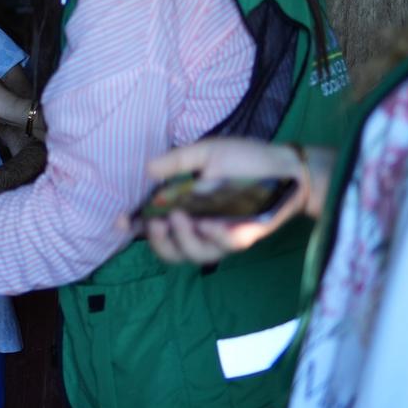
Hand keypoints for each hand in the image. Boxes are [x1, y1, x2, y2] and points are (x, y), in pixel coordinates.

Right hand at [120, 138, 313, 265]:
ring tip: (183, 218)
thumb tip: (148, 170)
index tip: (121, 221)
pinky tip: (213, 224)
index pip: (155, 223)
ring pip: (194, 255)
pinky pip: (223, 247)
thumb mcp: (207, 153)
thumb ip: (178, 163)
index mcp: (187, 206)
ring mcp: (221, 235)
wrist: (287, 167)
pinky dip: (215, 238)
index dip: (135, 227)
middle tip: (157, 223)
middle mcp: (200, 225)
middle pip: (170, 251)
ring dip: (183, 240)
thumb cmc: (247, 159)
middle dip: (158, 242)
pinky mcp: (242, 238)